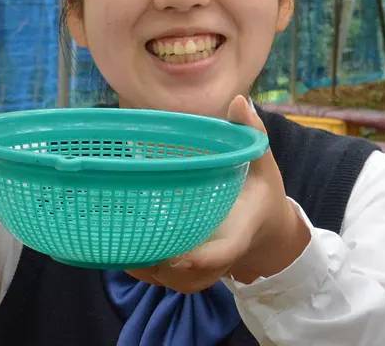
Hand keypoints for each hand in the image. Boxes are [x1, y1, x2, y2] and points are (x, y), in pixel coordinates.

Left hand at [128, 97, 308, 292]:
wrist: (268, 232)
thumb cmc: (260, 193)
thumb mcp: (262, 163)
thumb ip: (251, 135)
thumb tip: (236, 101)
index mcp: (239, 231)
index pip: (222, 252)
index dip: (200, 259)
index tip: (177, 258)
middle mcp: (221, 258)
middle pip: (189, 276)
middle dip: (160, 267)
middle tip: (128, 246)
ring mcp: (205, 270)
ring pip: (172, 282)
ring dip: (146, 269)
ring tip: (116, 245)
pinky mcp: (192, 273)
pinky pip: (165, 279)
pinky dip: (143, 270)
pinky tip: (119, 249)